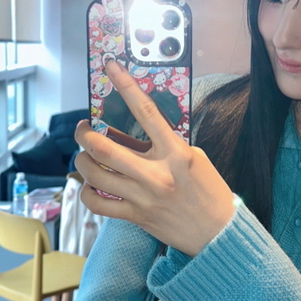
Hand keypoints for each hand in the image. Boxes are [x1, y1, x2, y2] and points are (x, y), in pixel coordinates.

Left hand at [75, 61, 235, 256]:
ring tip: (84, 154)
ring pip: (95, 174)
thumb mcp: (194, 158)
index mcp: (175, 153)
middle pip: (105, 148)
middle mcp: (156, 174)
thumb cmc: (210, 192)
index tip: (110, 67)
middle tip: (83, 127)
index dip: (125, 85)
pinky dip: (87, 192)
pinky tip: (89, 184)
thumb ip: (165, 144)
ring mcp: (143, 197)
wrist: (218, 233)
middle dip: (85, 133)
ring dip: (82, 159)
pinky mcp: (135, 216)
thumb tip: (133, 131)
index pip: (145, 112)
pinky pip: (98, 204)